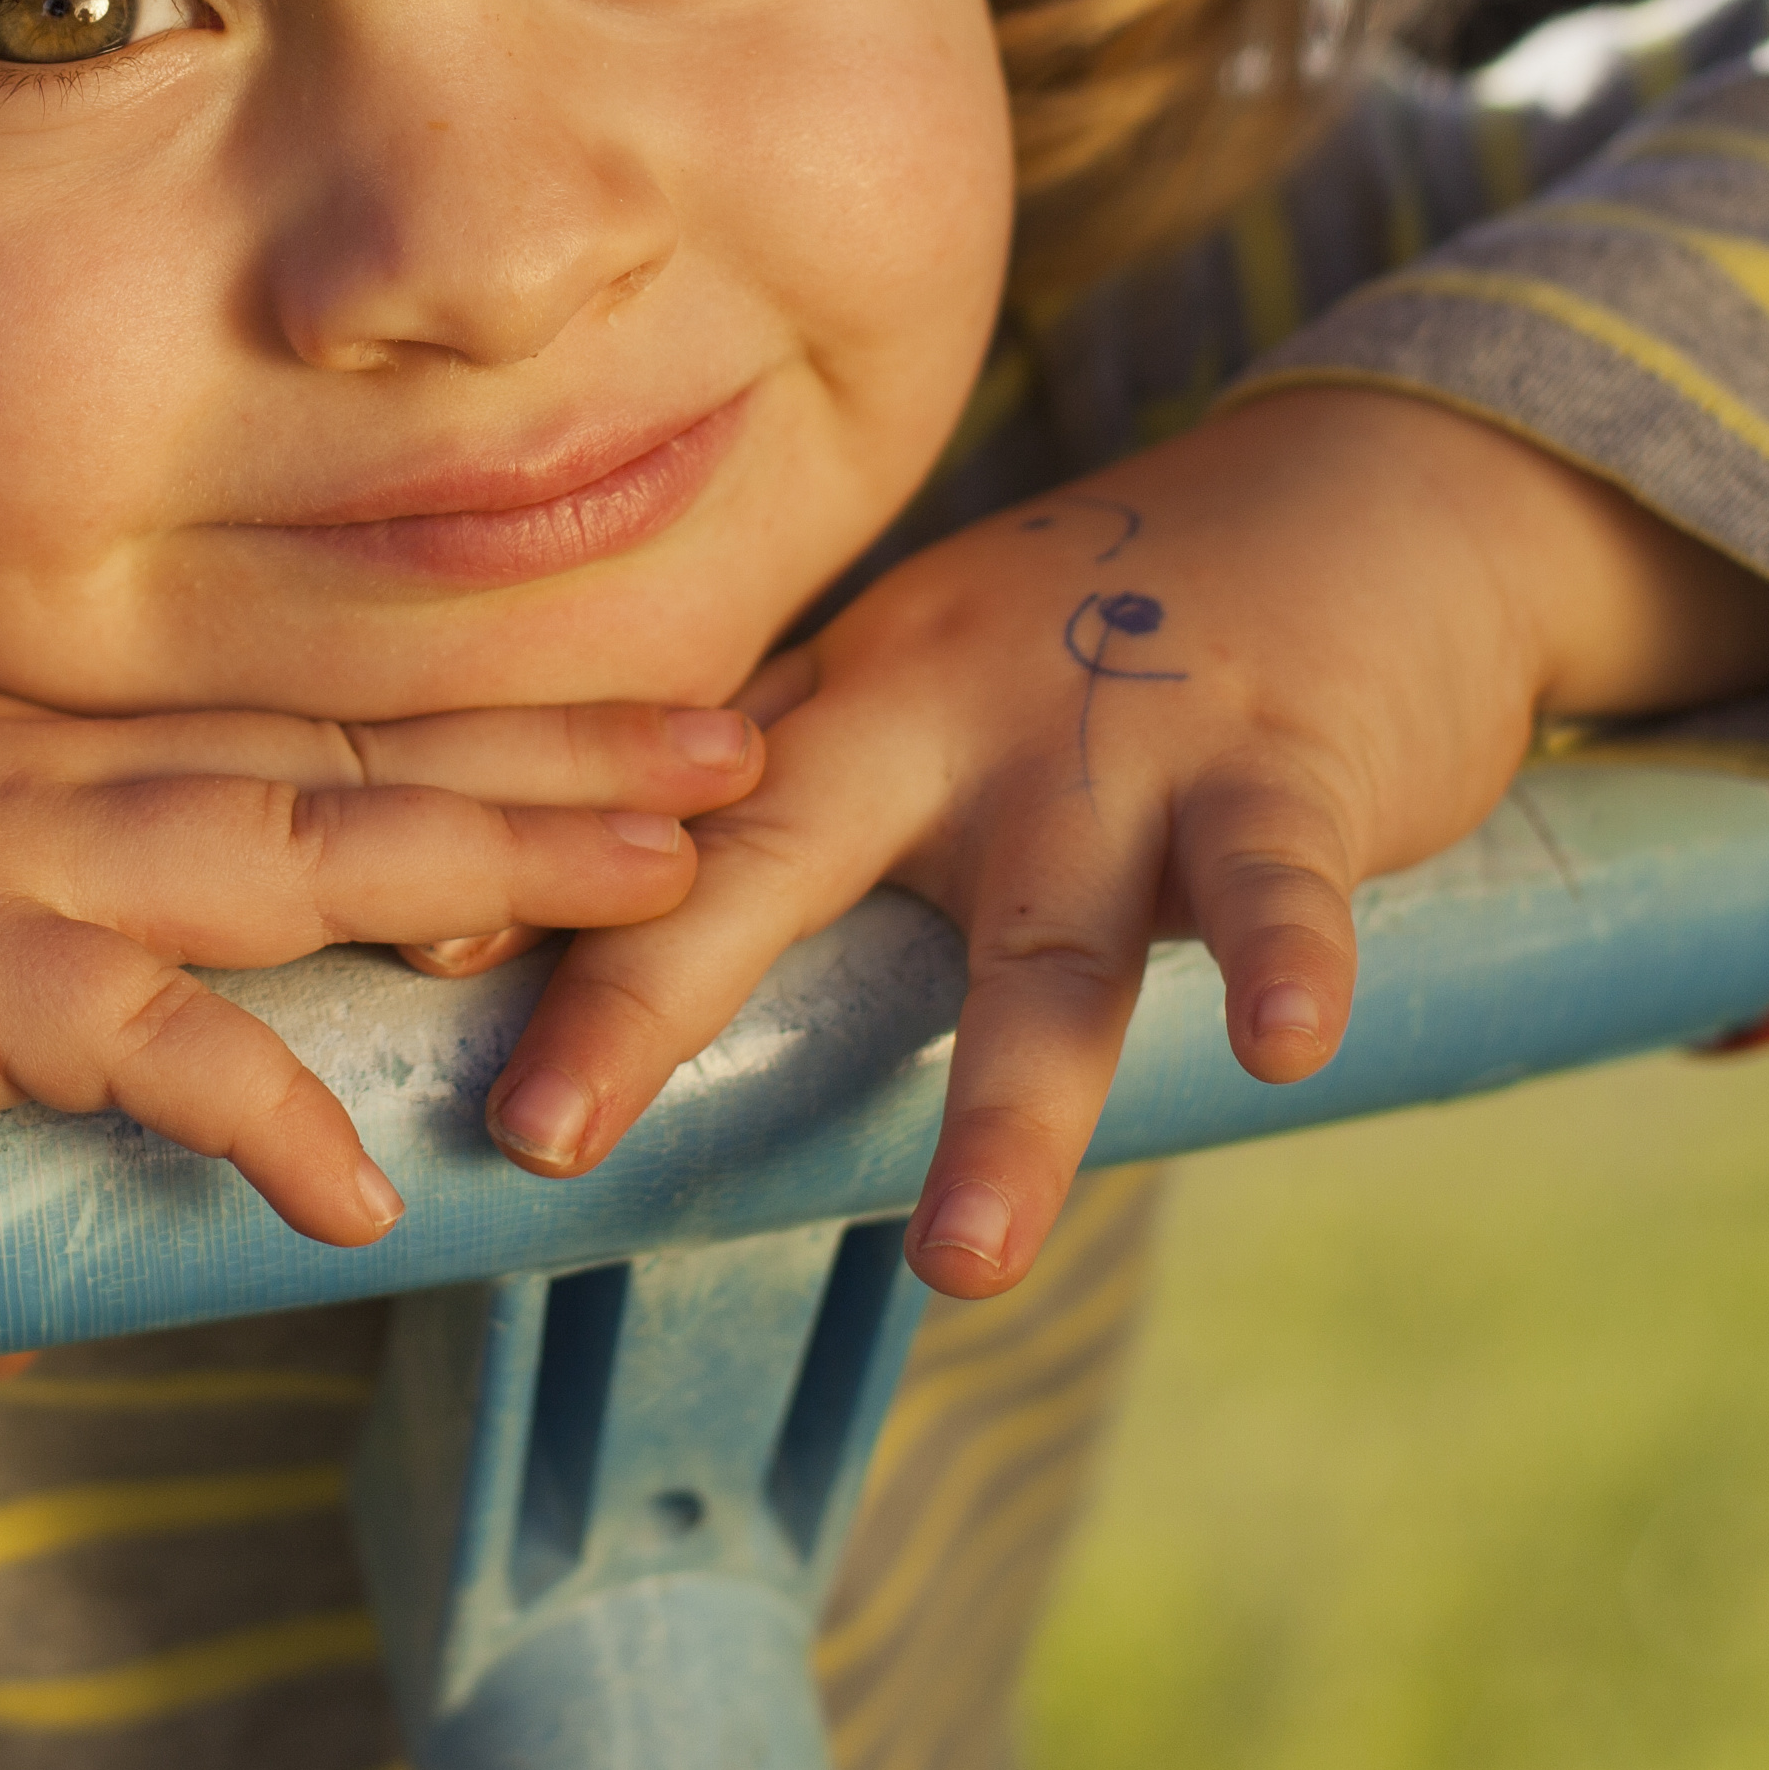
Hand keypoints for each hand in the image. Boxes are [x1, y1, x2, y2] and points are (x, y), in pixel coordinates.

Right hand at [0, 673, 762, 1245]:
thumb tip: (49, 1278)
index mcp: (61, 759)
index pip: (321, 725)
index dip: (495, 727)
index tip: (645, 718)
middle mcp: (74, 780)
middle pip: (370, 755)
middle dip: (574, 761)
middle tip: (757, 751)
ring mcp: (19, 862)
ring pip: (307, 846)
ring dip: (498, 859)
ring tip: (669, 885)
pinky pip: (133, 1044)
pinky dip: (254, 1105)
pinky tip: (359, 1178)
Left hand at [479, 385, 1768, 1297]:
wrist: (1369, 505)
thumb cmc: (1107, 644)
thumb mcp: (920, 690)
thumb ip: (773, 805)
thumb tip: (525, 933)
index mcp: (849, 704)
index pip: (668, 817)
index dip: (539, 903)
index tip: (400, 990)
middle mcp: (957, 716)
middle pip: (787, 857)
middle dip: (660, 991)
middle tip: (546, 1133)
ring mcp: (1124, 743)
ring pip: (1050, 941)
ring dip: (1007, 1104)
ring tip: (959, 1264)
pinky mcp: (1288, 769)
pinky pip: (1278, 879)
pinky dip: (1283, 960)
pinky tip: (1280, 1046)